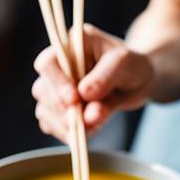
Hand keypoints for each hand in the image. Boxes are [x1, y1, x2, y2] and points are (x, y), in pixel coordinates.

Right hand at [32, 24, 153, 139]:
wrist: (137, 83)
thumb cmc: (131, 65)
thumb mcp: (124, 63)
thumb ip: (105, 76)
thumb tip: (84, 94)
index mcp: (70, 46)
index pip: (47, 63)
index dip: (56, 82)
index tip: (74, 98)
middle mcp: (57, 68)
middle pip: (42, 90)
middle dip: (63, 109)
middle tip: (90, 117)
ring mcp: (54, 91)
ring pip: (44, 111)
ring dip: (68, 124)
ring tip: (97, 121)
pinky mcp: (58, 112)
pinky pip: (52, 127)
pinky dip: (69, 133)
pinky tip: (90, 128)